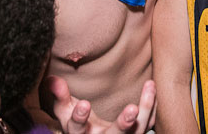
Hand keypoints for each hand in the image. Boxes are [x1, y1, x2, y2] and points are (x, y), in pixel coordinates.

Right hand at [41, 76, 155, 133]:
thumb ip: (60, 96)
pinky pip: (150, 125)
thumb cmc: (80, 125)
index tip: (83, 104)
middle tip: (132, 109)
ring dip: (146, 109)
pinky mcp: (136, 133)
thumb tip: (52, 79)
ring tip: (150, 86)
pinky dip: (154, 110)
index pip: (78, 129)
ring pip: (138, 130)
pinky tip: (155, 92)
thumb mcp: (66, 113)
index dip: (79, 118)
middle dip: (124, 124)